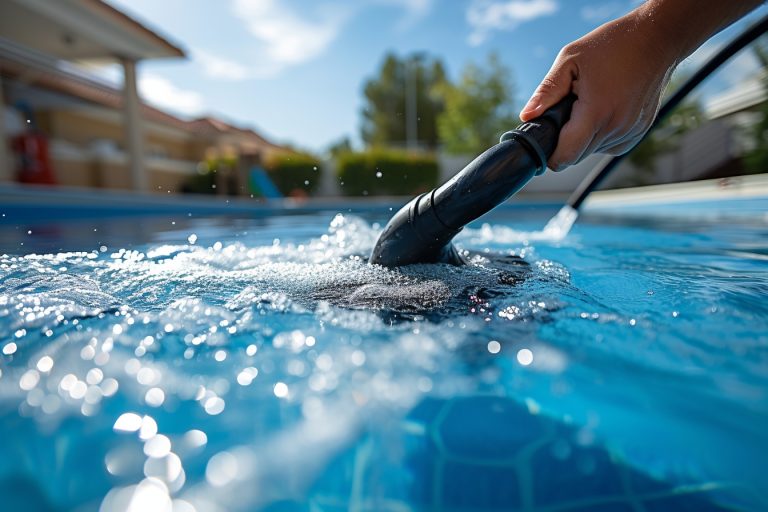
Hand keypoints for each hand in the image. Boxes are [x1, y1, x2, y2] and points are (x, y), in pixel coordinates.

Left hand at [520, 9, 678, 170]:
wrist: (657, 38)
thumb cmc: (612, 45)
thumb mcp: (570, 60)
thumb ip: (546, 92)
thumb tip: (526, 117)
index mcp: (596, 113)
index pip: (565, 156)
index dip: (549, 155)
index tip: (543, 142)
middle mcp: (616, 128)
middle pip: (577, 157)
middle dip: (565, 141)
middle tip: (567, 110)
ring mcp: (631, 132)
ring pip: (593, 151)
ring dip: (584, 137)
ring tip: (589, 103)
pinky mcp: (640, 131)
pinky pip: (610, 145)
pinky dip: (601, 134)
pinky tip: (603, 109)